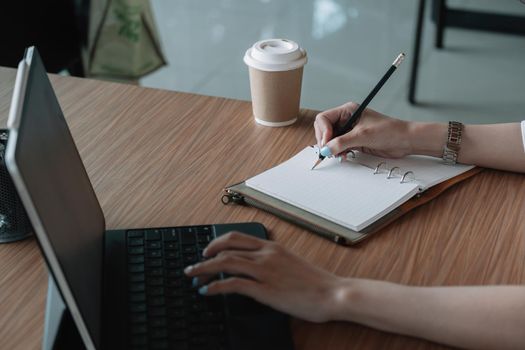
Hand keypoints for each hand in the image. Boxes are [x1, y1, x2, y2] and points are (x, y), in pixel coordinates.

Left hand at [184, 232, 343, 322]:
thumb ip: (273, 262)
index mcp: (272, 247)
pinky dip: (215, 286)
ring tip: (193, 277)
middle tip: (194, 265)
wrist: (333, 294)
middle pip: (226, 248)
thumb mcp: (291, 264)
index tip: (207, 251)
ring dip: (204, 269)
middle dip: (205, 256)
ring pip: (225, 263)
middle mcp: (266, 255)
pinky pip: (233, 284)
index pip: (237, 237)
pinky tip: (207, 291)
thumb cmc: (316, 282)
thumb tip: (256, 269)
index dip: (217, 242)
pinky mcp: (265, 289)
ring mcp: (265, 271)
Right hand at [314, 102, 414, 157]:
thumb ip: (341, 143)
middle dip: (325, 141)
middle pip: (324, 130)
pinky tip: (344, 156)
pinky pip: (338, 147)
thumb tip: (326, 149)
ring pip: (330, 140)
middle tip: (329, 151)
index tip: (327, 143)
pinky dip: (338, 152)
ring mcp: (349, 131)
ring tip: (339, 155)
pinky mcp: (353, 141)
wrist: (404, 141)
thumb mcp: (362, 136)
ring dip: (332, 149)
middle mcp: (346, 119)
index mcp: (347, 111)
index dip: (323, 131)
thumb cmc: (389, 130)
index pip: (324, 119)